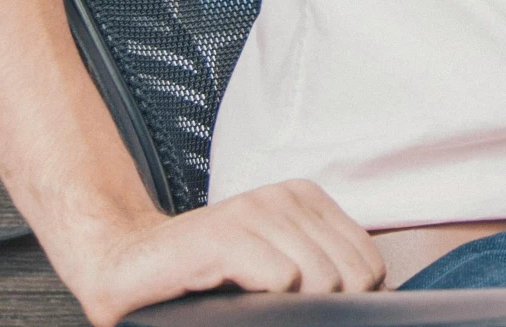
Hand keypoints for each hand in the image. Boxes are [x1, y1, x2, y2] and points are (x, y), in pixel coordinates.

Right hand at [59, 179, 387, 326]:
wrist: (129, 265)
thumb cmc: (206, 274)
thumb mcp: (277, 263)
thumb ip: (323, 270)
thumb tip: (376, 297)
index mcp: (306, 198)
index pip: (370, 263)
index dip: (351, 300)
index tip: (310, 306)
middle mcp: (284, 197)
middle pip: (350, 274)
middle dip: (323, 305)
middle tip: (280, 309)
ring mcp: (253, 210)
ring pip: (321, 279)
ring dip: (294, 307)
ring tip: (256, 305)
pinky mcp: (224, 234)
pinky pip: (284, 279)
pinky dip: (268, 304)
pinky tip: (235, 299)